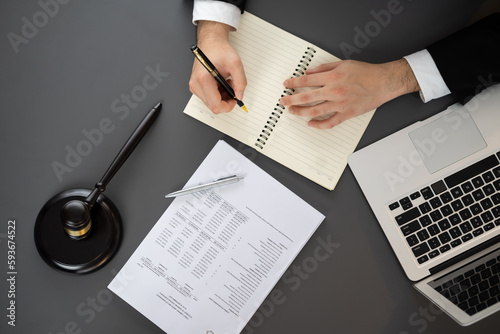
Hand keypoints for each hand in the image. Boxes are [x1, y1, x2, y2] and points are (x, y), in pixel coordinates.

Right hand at [189, 21, 246, 113]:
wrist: (211, 43)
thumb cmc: (219, 51)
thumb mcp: (235, 63)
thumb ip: (240, 81)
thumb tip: (239, 95)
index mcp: (203, 79)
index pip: (215, 105)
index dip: (228, 106)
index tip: (235, 99)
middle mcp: (196, 85)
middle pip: (213, 106)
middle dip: (226, 100)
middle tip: (232, 87)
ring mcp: (195, 87)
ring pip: (211, 103)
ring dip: (222, 97)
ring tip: (227, 83)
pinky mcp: (196, 87)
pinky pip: (209, 98)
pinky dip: (218, 94)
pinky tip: (222, 83)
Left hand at [279, 59, 419, 128]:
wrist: (383, 82)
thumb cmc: (366, 72)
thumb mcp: (343, 64)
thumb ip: (324, 68)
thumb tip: (309, 72)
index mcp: (332, 77)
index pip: (306, 81)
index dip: (293, 83)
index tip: (286, 85)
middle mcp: (334, 91)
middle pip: (306, 97)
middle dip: (291, 99)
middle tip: (283, 101)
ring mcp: (340, 104)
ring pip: (314, 111)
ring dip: (300, 112)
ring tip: (292, 111)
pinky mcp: (346, 114)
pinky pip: (329, 122)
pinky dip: (318, 125)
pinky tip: (310, 124)